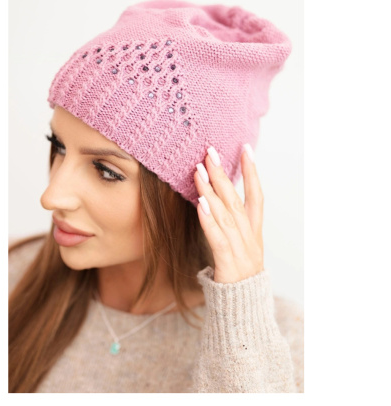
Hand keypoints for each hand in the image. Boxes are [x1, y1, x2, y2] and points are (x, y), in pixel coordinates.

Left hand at [194, 144, 263, 283]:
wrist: (244, 308)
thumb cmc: (238, 273)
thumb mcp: (240, 245)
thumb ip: (230, 222)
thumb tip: (214, 199)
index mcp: (254, 231)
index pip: (256, 195)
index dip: (252, 172)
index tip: (246, 149)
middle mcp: (250, 237)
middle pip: (236, 200)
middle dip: (223, 174)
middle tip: (210, 151)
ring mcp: (241, 251)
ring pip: (226, 215)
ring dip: (212, 191)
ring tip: (199, 170)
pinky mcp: (229, 265)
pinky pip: (218, 239)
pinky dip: (210, 220)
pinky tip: (200, 204)